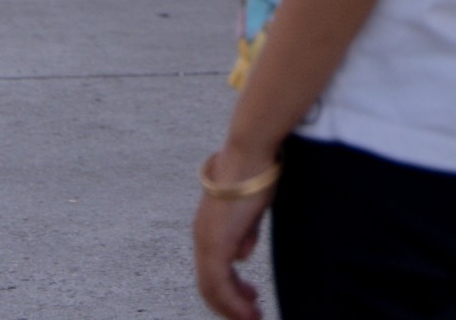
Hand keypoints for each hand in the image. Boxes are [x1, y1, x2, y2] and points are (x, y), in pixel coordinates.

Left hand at [192, 147, 274, 319]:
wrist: (250, 152)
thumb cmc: (254, 171)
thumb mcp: (252, 208)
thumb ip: (246, 231)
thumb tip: (243, 253)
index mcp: (208, 227)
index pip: (212, 268)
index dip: (229, 288)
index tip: (249, 296)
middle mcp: (201, 237)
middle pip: (209, 284)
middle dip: (230, 304)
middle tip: (249, 315)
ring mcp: (206, 241)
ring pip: (212, 289)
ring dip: (231, 308)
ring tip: (252, 317)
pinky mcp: (216, 244)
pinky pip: (220, 284)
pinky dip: (233, 302)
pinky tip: (248, 310)